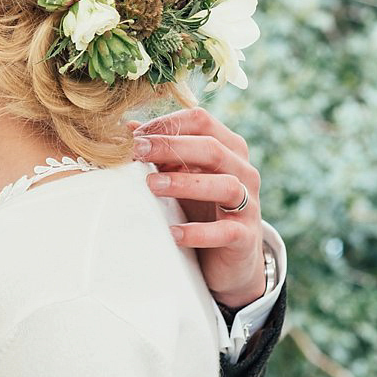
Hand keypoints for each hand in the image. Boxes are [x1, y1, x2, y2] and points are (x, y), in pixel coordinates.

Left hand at [130, 108, 266, 308]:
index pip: (201, 121)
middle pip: (212, 148)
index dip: (167, 124)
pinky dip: (199, 232)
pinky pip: (226, 231)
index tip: (135, 136)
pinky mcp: (245, 236)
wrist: (229, 255)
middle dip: (171, 147)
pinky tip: (173, 233)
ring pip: (225, 185)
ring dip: (186, 183)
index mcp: (227, 148)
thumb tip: (128, 127)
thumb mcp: (180, 174)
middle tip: (137, 152)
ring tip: (152, 185)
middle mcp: (243, 170)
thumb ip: (160, 152)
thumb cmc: (200, 206)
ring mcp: (248, 203)